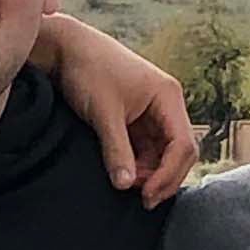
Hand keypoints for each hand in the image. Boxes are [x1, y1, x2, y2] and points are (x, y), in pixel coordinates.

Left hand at [40, 16, 199, 201]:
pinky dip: (138, 166)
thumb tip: (125, 186)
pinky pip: (146, 150)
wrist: (65, 49)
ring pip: (162, 154)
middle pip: (178, 153)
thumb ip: (117, 150)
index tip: (146, 195)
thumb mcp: (103, 113)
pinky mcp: (136, 120)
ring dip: (149, 174)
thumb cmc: (88, 70)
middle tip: (140, 199)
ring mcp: (152, 113)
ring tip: (125, 185)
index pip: (183, 145)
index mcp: (168, 96)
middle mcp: (166, 105)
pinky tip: (123, 175)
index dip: (169, 175)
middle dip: (162, 178)